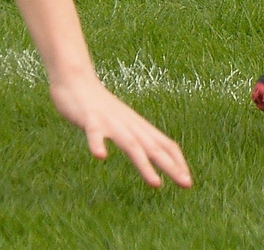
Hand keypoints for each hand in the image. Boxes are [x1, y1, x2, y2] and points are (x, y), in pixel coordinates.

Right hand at [47, 74, 191, 188]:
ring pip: (130, 144)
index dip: (177, 161)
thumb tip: (150, 151)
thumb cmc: (99, 105)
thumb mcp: (122, 122)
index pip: (164, 143)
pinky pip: (94, 132)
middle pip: (153, 147)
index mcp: (136, 126)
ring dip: (144, 164)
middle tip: (187, 184)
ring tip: (156, 183)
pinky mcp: (90, 118)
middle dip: (170, 166)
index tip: (187, 181)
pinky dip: (97, 143)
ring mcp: (109, 121)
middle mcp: (127, 124)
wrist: (75, 79)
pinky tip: (100, 155)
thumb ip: (134, 136)